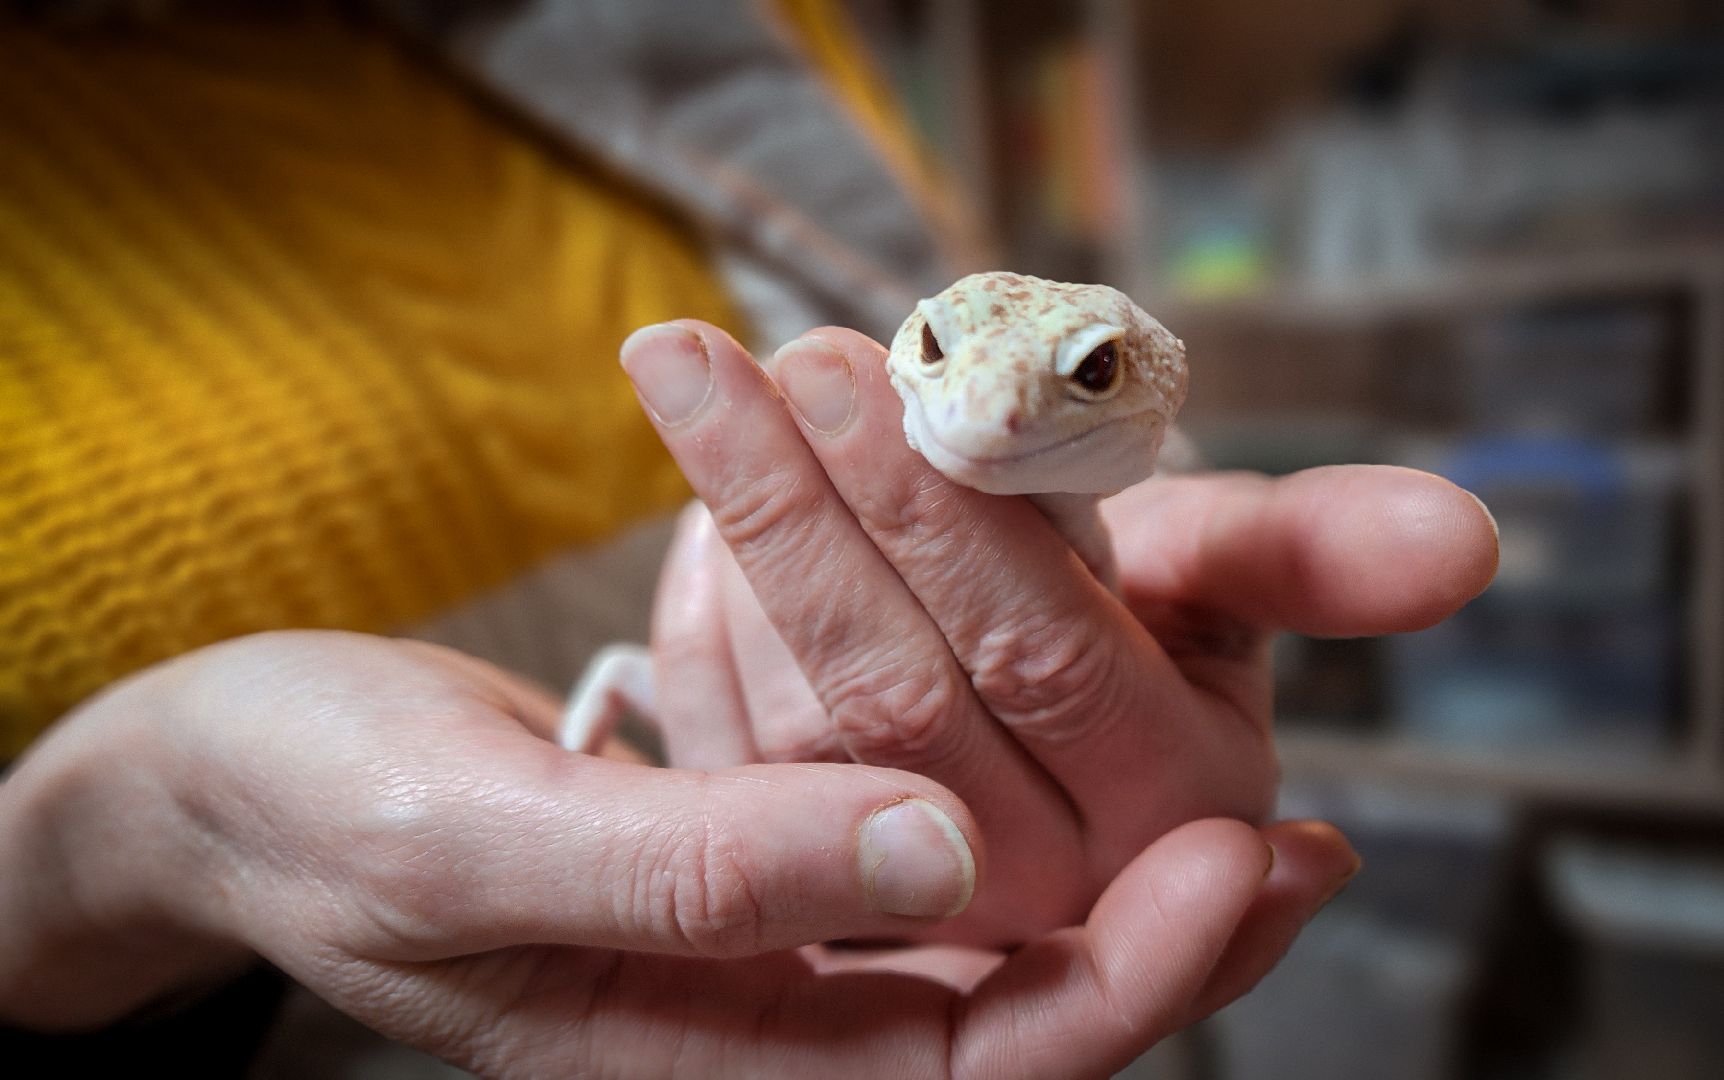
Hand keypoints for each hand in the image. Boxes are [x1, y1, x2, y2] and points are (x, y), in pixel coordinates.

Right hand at [0, 631, 1347, 1077]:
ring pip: (982, 896)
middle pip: (1016, 991)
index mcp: (711, 1060)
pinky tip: (1052, 647)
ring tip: (1222, 733)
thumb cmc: (315, 812)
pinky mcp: (756, 835)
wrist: (235, 764)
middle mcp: (767, 1011)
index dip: (1125, 984)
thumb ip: (699, 870)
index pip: (976, 1069)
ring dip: (1088, 808)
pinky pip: (909, 803)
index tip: (1244, 861)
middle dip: (1155, 908)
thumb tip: (935, 852)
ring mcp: (769, 924)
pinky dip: (983, 726)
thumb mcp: (481, 844)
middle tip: (1291, 804)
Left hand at [619, 321, 1496, 945]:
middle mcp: (1046, 875)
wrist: (1033, 697)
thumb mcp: (1220, 579)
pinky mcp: (816, 882)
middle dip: (809, 510)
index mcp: (1177, 802)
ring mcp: (916, 893)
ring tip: (696, 387)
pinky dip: (706, 620)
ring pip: (795, 723)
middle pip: (900, 689)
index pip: (1046, 653)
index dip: (950, 512)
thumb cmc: (1136, 617)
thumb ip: (1313, 556)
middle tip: (728, 357)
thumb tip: (1464, 540)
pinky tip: (697, 511)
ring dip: (744, 545)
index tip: (856, 363)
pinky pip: (730, 752)